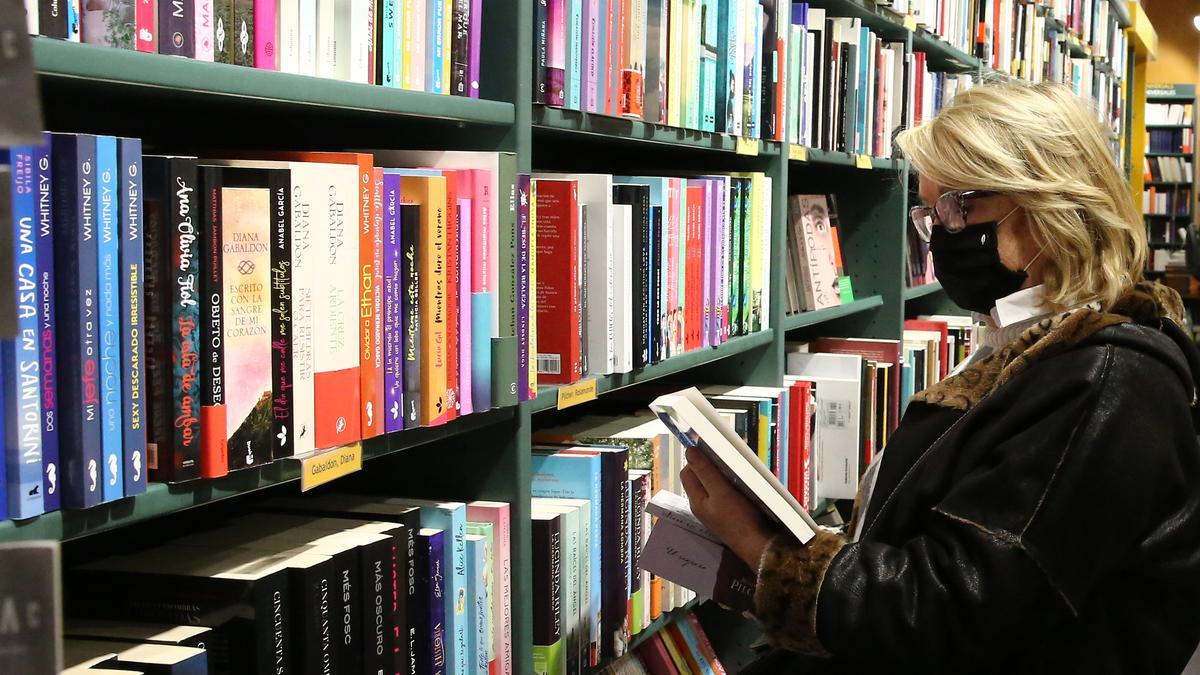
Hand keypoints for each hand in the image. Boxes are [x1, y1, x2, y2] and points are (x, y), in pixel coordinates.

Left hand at [680, 446, 773, 568]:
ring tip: (736, 472)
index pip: (688, 472)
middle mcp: (702, 507)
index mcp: (696, 500)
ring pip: (713, 487)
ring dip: (722, 477)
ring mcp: (715, 513)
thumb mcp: (721, 492)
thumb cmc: (740, 519)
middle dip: (710, 467)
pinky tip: (742, 488)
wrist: (759, 547)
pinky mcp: (728, 516)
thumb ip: (705, 472)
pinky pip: (724, 496)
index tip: (713, 452)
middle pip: (700, 479)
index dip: (697, 460)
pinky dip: (730, 488)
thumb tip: (689, 451)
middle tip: (727, 461)